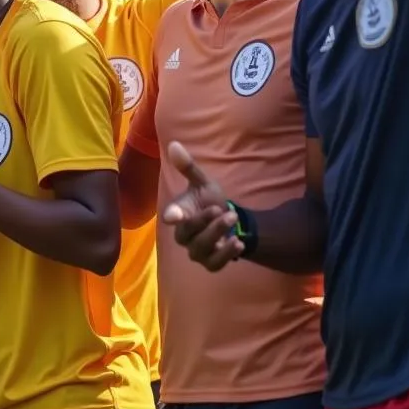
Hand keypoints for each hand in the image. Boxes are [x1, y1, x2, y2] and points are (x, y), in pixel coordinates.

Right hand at [162, 141, 241, 270]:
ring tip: (233, 220)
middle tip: (225, 211)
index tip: (175, 215)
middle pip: (187, 234)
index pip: (171, 216)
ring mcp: (196, 250)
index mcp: (178, 214)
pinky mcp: (210, 263)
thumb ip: (188, 167)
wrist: (228, 221)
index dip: (173, 215)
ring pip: (200, 249)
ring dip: (217, 235)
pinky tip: (238, 243)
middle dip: (206, 223)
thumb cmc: (209, 200)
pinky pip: (214, 264)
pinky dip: (226, 255)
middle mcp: (183, 235)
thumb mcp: (203, 182)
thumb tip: (174, 144)